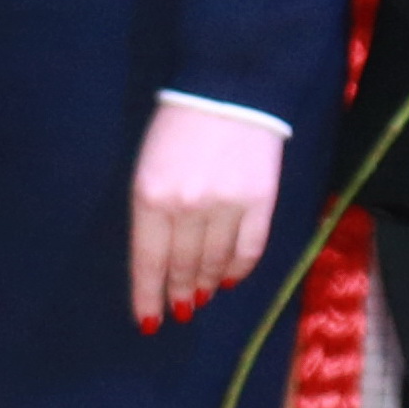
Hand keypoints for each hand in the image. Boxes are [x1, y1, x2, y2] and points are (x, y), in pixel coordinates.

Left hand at [129, 100, 281, 332]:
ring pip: (215, 263)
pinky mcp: (261, 201)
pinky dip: (239, 269)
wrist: (229, 87)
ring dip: (206, 285)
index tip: (149, 320)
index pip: (147, 261)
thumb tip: (161, 260)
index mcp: (150, 195)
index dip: (147, 296)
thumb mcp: (148, 166)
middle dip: (178, 293)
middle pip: (182, 266)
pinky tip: (230, 279)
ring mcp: (227, 205)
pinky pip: (250, 249)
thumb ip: (150, 212)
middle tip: (178, 310)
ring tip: (200, 298)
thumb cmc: (178, 125)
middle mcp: (187, 206)